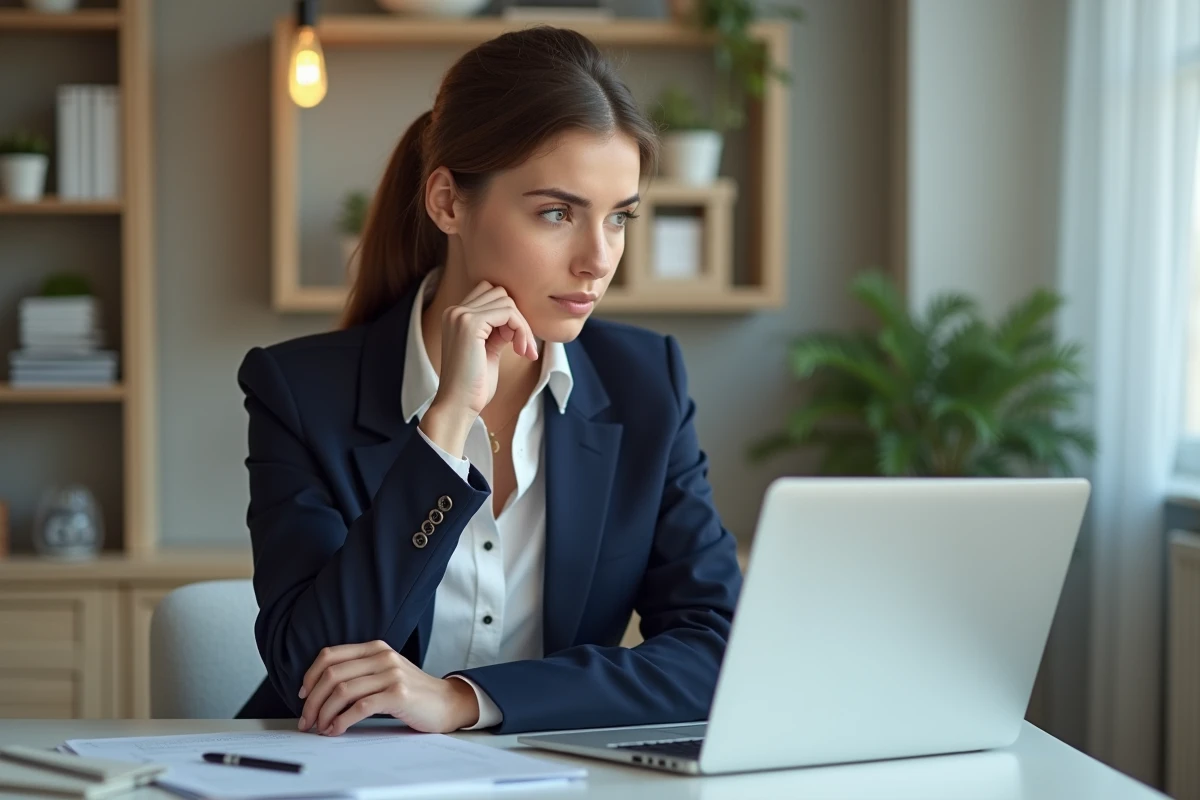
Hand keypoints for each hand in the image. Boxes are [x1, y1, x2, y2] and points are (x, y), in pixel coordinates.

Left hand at [296, 640, 479, 735]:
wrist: (446, 702)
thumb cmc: (412, 692)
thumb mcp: (385, 673)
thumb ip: (359, 673)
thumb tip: (319, 692)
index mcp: (375, 648)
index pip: (330, 655)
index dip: (310, 676)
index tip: (303, 696)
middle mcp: (382, 656)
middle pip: (332, 674)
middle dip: (313, 701)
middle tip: (307, 720)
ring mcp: (391, 674)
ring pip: (342, 691)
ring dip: (324, 713)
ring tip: (320, 728)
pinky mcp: (398, 694)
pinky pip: (360, 707)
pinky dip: (341, 721)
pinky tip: (336, 730)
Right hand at [421, 282, 536, 456]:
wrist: (458, 405)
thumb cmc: (474, 385)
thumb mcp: (488, 350)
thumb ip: (498, 330)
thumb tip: (515, 318)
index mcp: (455, 316)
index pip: (491, 295)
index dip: (509, 315)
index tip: (516, 342)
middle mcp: (454, 311)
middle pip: (500, 294)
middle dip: (517, 319)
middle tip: (522, 347)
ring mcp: (460, 315)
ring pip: (507, 302)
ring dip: (523, 326)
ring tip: (523, 351)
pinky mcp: (470, 324)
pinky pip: (509, 313)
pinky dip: (522, 330)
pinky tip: (521, 351)